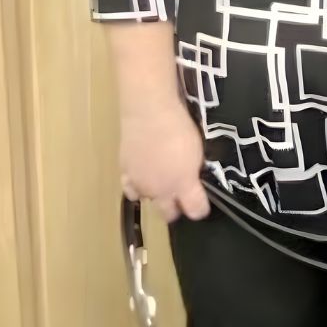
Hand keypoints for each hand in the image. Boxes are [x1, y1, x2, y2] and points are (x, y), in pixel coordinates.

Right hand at [120, 97, 209, 222]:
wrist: (150, 112)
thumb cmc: (180, 128)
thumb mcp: (198, 152)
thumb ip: (195, 175)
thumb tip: (195, 184)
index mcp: (183, 186)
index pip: (195, 210)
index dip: (199, 209)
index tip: (201, 203)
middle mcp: (161, 191)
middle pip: (168, 214)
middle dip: (176, 209)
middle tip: (180, 196)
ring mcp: (140, 183)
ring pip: (149, 201)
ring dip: (156, 196)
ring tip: (161, 182)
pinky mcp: (125, 171)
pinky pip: (130, 189)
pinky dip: (136, 188)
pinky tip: (142, 177)